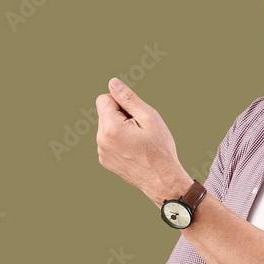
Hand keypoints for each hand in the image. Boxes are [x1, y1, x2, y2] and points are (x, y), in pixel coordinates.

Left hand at [95, 78, 190, 204]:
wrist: (162, 180)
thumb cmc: (159, 149)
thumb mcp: (149, 117)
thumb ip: (128, 98)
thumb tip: (113, 83)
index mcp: (111, 127)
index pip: (103, 99)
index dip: (121, 102)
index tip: (135, 115)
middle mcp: (101, 140)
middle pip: (105, 113)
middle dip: (120, 116)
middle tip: (140, 129)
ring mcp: (102, 152)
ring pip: (107, 127)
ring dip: (119, 128)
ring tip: (138, 141)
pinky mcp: (105, 160)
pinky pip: (108, 141)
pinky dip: (119, 141)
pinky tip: (134, 150)